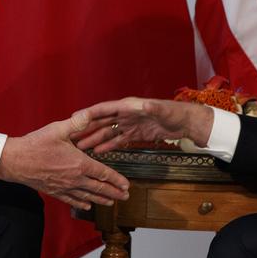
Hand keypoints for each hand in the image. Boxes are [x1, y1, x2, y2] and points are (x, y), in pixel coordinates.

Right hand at [0, 112, 129, 210]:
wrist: (14, 161)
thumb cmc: (36, 144)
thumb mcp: (59, 129)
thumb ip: (77, 123)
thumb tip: (91, 113)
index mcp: (79, 163)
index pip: (104, 173)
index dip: (117, 180)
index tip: (127, 185)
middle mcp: (75, 178)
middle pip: (99, 188)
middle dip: (114, 193)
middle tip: (126, 197)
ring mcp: (64, 186)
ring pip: (87, 196)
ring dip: (101, 200)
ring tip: (112, 203)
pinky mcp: (54, 191)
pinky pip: (71, 199)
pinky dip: (81, 203)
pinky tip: (88, 205)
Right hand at [74, 97, 213, 152]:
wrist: (185, 122)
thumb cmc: (174, 113)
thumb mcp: (163, 110)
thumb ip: (152, 108)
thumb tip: (144, 105)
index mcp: (128, 106)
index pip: (104, 108)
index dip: (89, 113)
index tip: (74, 118)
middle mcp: (125, 114)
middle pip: (102, 121)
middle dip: (86, 128)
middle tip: (71, 137)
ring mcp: (129, 124)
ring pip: (107, 132)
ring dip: (94, 139)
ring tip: (80, 147)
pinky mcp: (134, 134)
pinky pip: (117, 140)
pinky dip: (107, 146)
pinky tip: (97, 152)